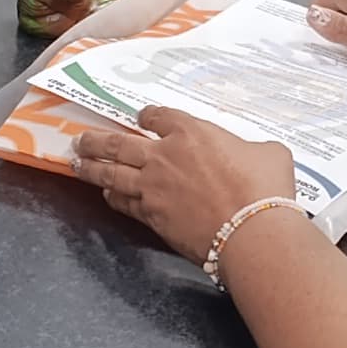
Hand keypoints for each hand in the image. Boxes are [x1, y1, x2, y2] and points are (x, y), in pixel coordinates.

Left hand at [68, 105, 304, 263]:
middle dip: (97, 139)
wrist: (251, 231)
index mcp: (192, 131)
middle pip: (120, 143)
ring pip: (111, 172)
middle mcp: (164, 155)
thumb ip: (252, 149)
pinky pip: (123, 202)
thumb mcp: (270, 153)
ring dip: (91, 166)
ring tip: (76, 162)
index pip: (160, 117)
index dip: (148, 115)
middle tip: (82, 139)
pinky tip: (105, 195)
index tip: (142, 117)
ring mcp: (153, 186)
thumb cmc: (265, 188)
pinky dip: (112, 197)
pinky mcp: (151, 215)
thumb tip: (255, 155)